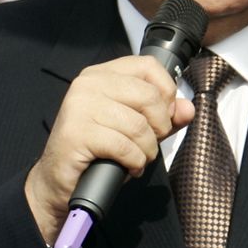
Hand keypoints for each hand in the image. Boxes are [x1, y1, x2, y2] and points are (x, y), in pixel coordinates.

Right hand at [25, 55, 193, 242]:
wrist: (59, 181)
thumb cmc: (97, 152)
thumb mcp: (135, 130)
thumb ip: (163, 117)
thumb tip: (188, 109)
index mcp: (102, 74)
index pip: (148, 66)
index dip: (166, 92)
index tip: (164, 115)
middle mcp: (88, 84)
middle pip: (148, 95)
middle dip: (160, 126)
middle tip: (150, 143)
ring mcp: (80, 106)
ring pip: (138, 125)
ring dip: (147, 150)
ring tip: (138, 158)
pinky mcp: (77, 133)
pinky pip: (125, 146)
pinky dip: (135, 161)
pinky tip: (128, 167)